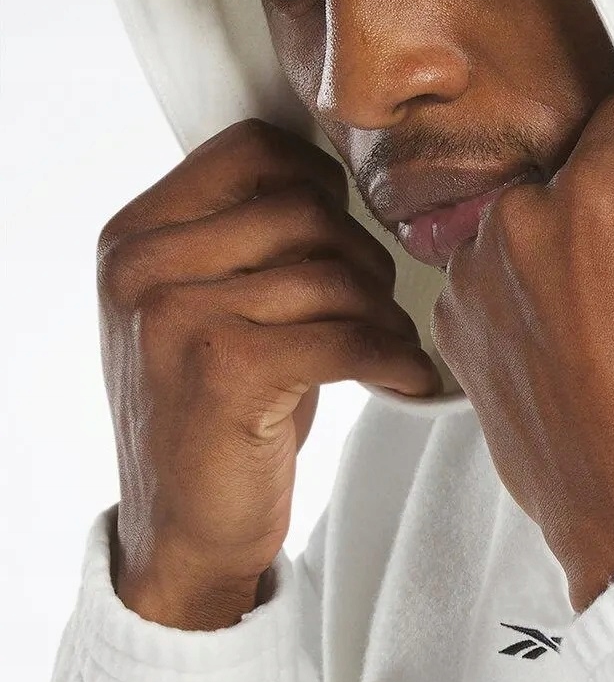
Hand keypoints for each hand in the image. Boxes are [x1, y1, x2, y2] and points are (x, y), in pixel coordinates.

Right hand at [98, 118, 441, 624]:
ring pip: (333, 275)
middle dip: (363, 258)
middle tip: (375, 307)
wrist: (183, 532)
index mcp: (137, 235)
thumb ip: (248, 239)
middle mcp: (144, 265)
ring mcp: (178, 316)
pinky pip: (348, 337)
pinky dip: (395, 357)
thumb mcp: (209, 306)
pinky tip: (407, 378)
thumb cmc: (216, 412)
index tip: (343, 234)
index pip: (252, 149)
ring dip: (383, 314)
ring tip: (389, 347)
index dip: (319, 182)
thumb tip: (345, 177)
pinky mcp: (226, 371)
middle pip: (306, 211)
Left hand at [431, 55, 613, 611]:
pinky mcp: (453, 327)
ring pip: (523, 226)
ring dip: (554, 250)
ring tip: (605, 324)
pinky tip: (566, 347)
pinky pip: (489, 278)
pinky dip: (521, 296)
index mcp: (595, 199)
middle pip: (564, 174)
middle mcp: (518, 226)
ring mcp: (474, 279)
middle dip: (602, 205)